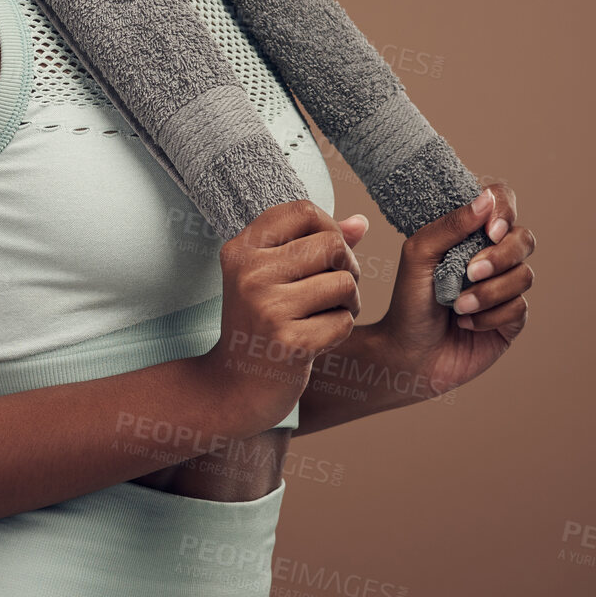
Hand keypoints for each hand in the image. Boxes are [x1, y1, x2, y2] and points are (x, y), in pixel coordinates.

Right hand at [197, 200, 368, 431]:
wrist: (233, 386)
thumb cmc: (260, 324)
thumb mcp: (275, 276)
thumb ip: (316, 244)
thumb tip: (362, 222)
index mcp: (242, 249)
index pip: (303, 210)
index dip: (329, 228)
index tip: (325, 255)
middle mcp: (249, 273)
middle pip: (332, 244)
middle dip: (348, 268)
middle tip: (335, 291)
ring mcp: (267, 308)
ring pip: (344, 283)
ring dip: (348, 303)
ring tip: (326, 315)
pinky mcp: (289, 342)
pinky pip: (344, 321)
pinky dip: (340, 332)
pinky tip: (316, 341)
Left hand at [377, 181, 534, 397]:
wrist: (409, 353)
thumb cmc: (410, 302)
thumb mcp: (418, 256)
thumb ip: (449, 226)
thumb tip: (486, 200)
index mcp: (470, 235)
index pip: (502, 204)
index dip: (504, 210)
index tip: (489, 230)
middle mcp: (493, 257)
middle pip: (523, 239)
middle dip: (500, 256)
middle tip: (470, 272)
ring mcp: (505, 288)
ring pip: (524, 276)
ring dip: (488, 292)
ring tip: (458, 306)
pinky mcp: (512, 319)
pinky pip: (519, 308)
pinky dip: (490, 316)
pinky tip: (466, 323)